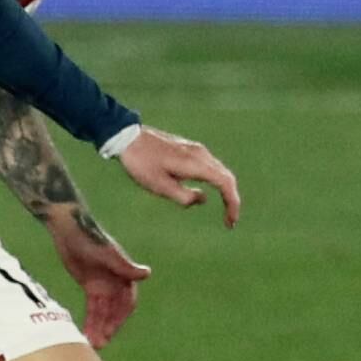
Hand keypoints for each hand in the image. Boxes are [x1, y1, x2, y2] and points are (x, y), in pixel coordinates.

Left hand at [45, 210, 148, 346]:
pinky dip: (90, 321)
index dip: (119, 318)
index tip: (110, 332)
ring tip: (90, 343)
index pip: (127, 303)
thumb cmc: (90, 237)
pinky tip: (84, 333)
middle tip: (98, 343)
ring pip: (102, 313)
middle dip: (107, 327)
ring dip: (98, 328)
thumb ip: (125, 266)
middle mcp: (117, 283)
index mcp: (125, 275)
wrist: (70, 227)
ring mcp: (104, 286)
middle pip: (114, 312)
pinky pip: (92, 309)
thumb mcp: (107, 253)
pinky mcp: (91, 287)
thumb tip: (146, 273)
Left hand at [117, 127, 239, 225]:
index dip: (232, 204)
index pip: (225, 183)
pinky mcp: (189, 149)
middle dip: (231, 200)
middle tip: (229, 222)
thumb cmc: (141, 164)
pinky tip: (209, 192)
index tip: (230, 223)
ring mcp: (196, 149)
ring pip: (220, 171)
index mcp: (195, 163)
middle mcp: (201, 154)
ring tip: (223, 211)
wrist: (127, 138)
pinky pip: (210, 167)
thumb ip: (184, 197)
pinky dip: (216, 182)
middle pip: (227, 177)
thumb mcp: (160, 187)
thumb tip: (203, 199)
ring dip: (225, 191)